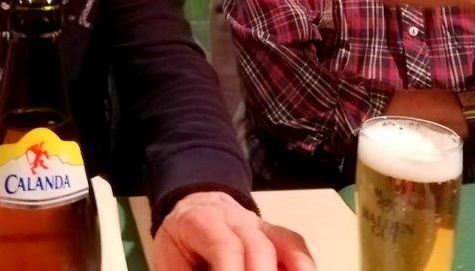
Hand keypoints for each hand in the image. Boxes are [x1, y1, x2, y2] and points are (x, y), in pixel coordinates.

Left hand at [152, 191, 314, 270]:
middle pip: (259, 247)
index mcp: (202, 221)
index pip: (224, 246)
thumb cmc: (180, 244)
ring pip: (286, 242)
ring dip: (294, 270)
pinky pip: (296, 247)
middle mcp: (237, 219)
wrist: (194, 209)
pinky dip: (304, 265)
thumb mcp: (170, 260)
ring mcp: (261, 225)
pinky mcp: (277, 236)